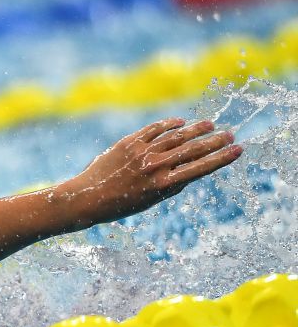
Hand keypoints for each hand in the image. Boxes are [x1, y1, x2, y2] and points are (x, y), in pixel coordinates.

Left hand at [60, 117, 242, 227]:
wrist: (88, 197)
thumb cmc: (121, 204)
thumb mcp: (150, 201)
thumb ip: (171, 185)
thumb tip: (192, 169)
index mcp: (163, 186)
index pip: (201, 168)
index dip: (222, 157)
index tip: (238, 149)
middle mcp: (155, 167)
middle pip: (193, 149)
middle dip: (215, 140)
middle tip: (230, 134)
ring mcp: (142, 153)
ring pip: (176, 136)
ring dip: (196, 129)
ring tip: (210, 125)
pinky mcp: (129, 142)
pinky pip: (154, 129)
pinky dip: (169, 124)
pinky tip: (181, 122)